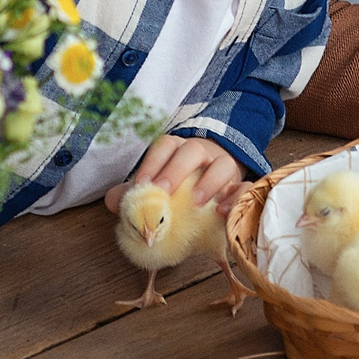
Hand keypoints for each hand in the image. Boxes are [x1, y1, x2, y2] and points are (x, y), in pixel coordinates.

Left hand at [108, 134, 244, 212]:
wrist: (216, 193)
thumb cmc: (180, 189)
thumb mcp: (158, 188)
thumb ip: (135, 194)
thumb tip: (113, 201)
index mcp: (177, 150)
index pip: (164, 146)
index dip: (152, 162)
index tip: (140, 184)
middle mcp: (202, 154)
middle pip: (192, 150)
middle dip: (176, 169)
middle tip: (163, 191)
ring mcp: (224, 168)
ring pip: (222, 164)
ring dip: (209, 182)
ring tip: (196, 203)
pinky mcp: (241, 186)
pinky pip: (245, 187)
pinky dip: (236, 197)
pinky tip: (222, 212)